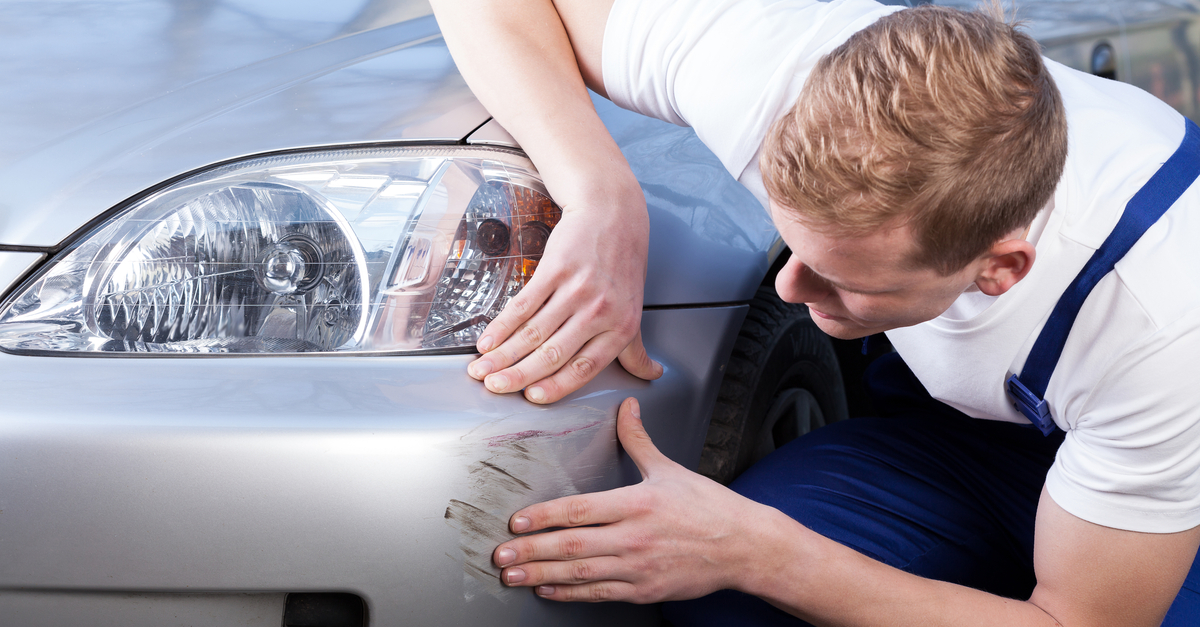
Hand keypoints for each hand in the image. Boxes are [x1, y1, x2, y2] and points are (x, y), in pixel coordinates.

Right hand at [467, 185, 662, 403]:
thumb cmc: (623, 265)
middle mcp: (599, 311)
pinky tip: (487, 340)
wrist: (613, 214)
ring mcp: (576, 290)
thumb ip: (635, 349)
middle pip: (553, 353)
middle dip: (518, 375)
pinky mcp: (555, 269)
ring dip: (502, 355)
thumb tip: (651, 375)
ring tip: (482, 369)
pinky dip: (501, 325)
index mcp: (620, 327)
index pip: (584, 368)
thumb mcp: (635, 310)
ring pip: (533, 332)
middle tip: (495, 388)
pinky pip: (524, 305)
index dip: (555, 387)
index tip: (532, 398)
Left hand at [491, 397, 771, 602]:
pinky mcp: (645, 590)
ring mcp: (638, 567)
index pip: (579, 510)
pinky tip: (548, 590)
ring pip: (580, 574)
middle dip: (530, 551)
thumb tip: (626, 407)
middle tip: (500, 555)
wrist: (744, 546)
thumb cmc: (709, 507)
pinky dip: (570, 594)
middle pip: (571, 546)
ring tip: (513, 576)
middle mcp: (633, 537)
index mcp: (636, 503)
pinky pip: (599, 593)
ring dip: (542, 575)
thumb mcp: (670, 469)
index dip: (543, 516)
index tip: (517, 521)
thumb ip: (638, 440)